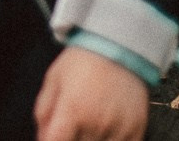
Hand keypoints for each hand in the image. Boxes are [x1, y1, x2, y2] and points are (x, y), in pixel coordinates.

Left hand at [33, 46, 149, 140]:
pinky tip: (105, 130)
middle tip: (71, 126)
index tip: (53, 136)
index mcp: (73, 110)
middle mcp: (97, 123)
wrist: (119, 47)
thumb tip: (42, 137)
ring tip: (87, 127)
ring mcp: (119, 129)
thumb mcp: (53, 80)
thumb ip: (43, 112)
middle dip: (70, 138)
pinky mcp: (136, 131)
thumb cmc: (84, 61)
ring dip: (89, 140)